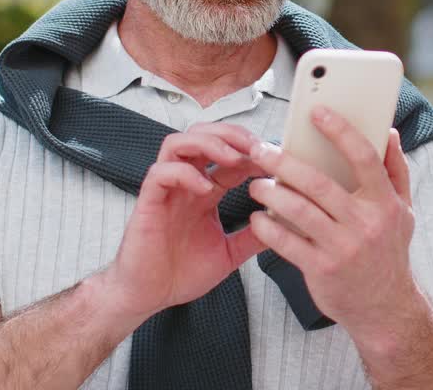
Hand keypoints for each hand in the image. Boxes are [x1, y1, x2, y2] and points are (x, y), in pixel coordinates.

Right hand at [108, 123, 268, 318]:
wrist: (147, 297)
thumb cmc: (180, 274)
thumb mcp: (228, 254)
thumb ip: (252, 237)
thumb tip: (285, 226)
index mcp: (204, 192)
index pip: (229, 157)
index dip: (252, 153)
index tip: (276, 159)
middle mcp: (185, 184)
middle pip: (202, 135)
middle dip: (231, 134)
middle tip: (256, 147)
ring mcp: (166, 191)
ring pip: (178, 142)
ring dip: (208, 143)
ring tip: (233, 158)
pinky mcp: (148, 203)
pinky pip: (161, 173)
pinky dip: (185, 173)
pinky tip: (205, 189)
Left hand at [247, 106, 421, 341]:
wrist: (386, 309)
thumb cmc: (389, 253)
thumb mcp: (403, 212)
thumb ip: (396, 171)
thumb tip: (388, 133)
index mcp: (384, 203)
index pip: (363, 158)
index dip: (340, 132)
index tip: (317, 112)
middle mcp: (364, 223)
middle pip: (318, 183)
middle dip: (284, 162)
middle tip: (261, 150)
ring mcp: (342, 248)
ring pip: (297, 210)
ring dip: (270, 193)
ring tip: (256, 184)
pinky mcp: (321, 269)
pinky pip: (286, 243)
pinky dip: (267, 227)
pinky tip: (257, 217)